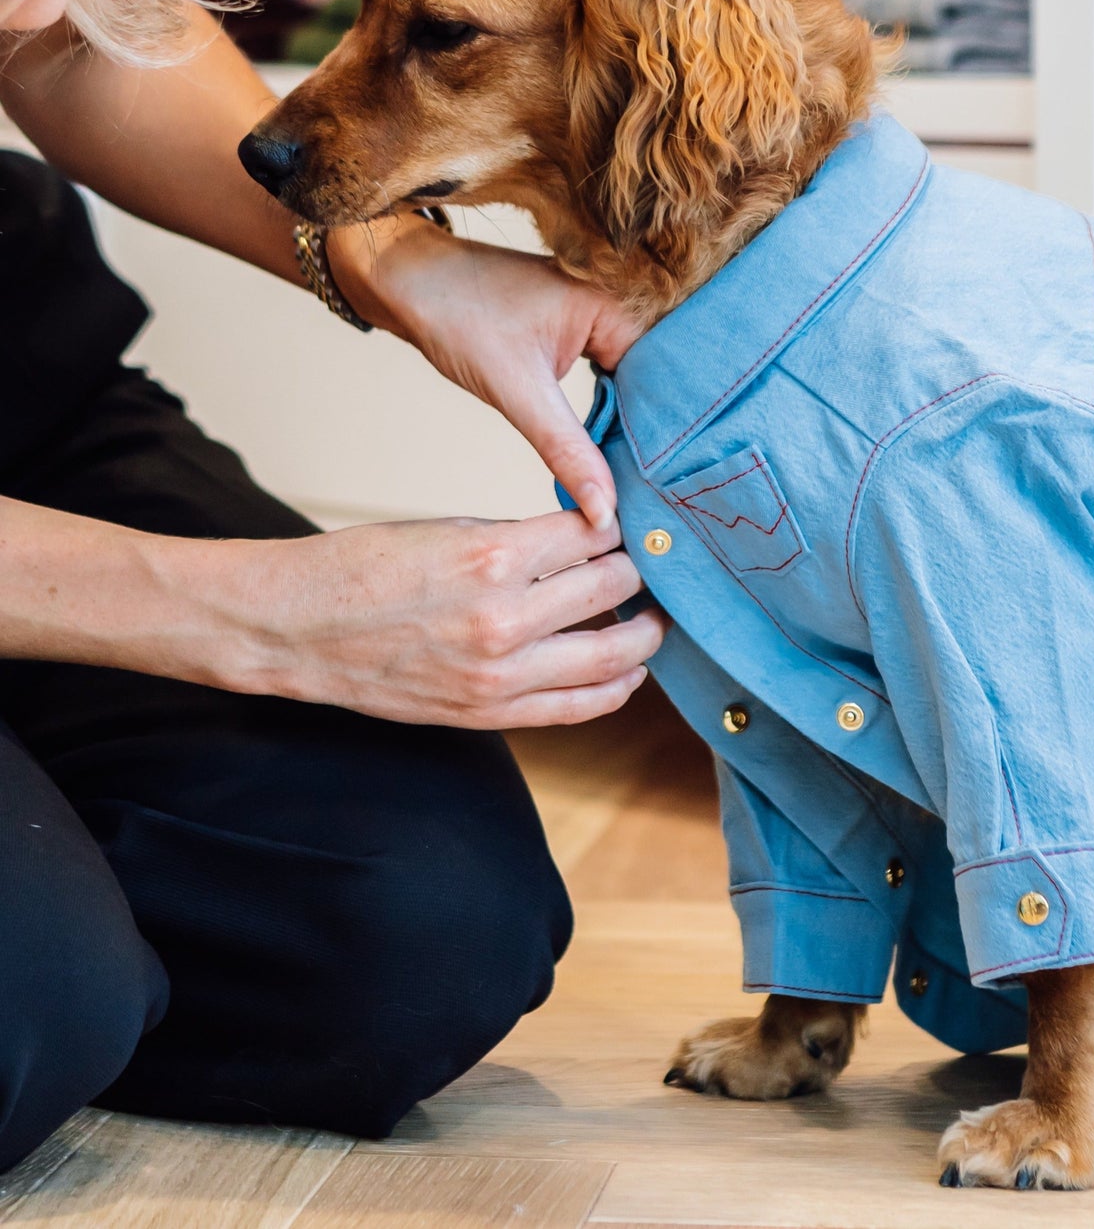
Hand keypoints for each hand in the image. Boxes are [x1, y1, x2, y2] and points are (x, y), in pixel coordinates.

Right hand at [241, 511, 664, 727]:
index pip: (594, 534)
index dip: (618, 525)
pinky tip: (630, 670)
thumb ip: (521, 539)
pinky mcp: (488, 712)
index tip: (628, 524)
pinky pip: (577, 707)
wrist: (297, 629)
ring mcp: (499, 674)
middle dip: (638, 572)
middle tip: (650, 564)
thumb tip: (586, 540)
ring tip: (653, 618)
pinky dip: (615, 687)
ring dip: (643, 633)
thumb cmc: (363, 569)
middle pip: (614, 589)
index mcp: (494, 556)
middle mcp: (504, 618)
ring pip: (611, 655)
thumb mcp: (448, 530)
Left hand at [326, 216, 643, 528]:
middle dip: (656, 435)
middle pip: (656, 385)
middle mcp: (617, 307)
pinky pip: (611, 381)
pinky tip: (614, 449)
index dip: (670, 434)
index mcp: (615, 305)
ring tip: (649, 479)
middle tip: (666, 493)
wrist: (405, 280)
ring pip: (634, 387)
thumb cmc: (456, 313)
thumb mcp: (516, 391)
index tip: (675, 484)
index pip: (666, 381)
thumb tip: (605, 511)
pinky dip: (611, 413)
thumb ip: (567, 451)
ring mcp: (599, 320)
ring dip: (634, 427)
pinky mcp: (579, 334)